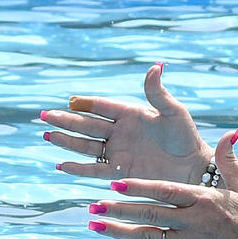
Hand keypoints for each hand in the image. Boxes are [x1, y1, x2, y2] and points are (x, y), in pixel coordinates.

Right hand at [39, 62, 212, 182]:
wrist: (193, 169)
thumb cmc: (187, 138)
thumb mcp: (174, 112)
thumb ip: (158, 93)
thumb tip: (155, 66)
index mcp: (130, 114)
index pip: (102, 106)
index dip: (85, 104)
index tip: (69, 101)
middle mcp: (119, 132)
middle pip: (87, 125)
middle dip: (66, 121)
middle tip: (44, 116)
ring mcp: (117, 152)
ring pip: (85, 146)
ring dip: (66, 142)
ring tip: (47, 136)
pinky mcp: (119, 172)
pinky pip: (94, 169)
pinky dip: (77, 168)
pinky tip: (61, 165)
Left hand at [89, 132, 237, 238]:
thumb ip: (229, 160)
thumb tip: (230, 132)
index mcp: (204, 200)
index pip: (164, 191)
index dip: (137, 187)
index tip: (114, 183)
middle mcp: (193, 223)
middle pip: (149, 213)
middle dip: (119, 209)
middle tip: (92, 203)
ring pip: (148, 237)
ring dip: (118, 231)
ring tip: (94, 224)